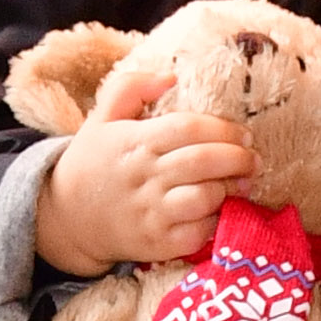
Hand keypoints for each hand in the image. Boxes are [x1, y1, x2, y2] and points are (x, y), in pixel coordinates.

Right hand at [34, 54, 253, 272]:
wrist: (68, 217)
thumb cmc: (94, 162)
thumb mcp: (102, 117)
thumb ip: (132, 87)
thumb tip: (170, 76)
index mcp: (134, 142)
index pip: (187, 128)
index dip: (223, 129)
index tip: (243, 134)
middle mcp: (144, 177)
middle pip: (203, 162)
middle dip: (238, 158)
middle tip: (253, 159)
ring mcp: (151, 213)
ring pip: (204, 198)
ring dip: (230, 190)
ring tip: (242, 184)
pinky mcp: (158, 244)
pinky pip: (198, 234)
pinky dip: (216, 222)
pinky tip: (219, 211)